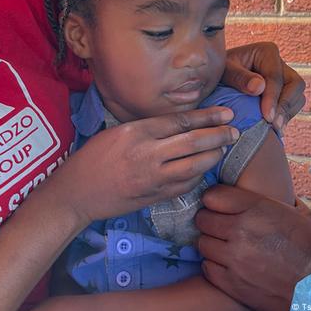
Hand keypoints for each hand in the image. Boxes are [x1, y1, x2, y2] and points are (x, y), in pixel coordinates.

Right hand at [53, 107, 238, 221]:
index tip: (225, 113)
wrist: (77, 193)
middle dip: (218, 135)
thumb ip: (146, 129)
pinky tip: (203, 169)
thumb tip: (177, 124)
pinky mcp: (154, 197)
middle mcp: (147, 153)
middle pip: (193, 142)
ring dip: (213, 157)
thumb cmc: (92, 159)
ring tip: (223, 149)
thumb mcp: (115, 133)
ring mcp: (152, 178)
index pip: (181, 121)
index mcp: (137, 132)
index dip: (207, 117)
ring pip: (194, 165)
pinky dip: (198, 175)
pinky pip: (184, 185)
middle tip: (234, 131)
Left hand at [195, 186, 310, 310]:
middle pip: (203, 219)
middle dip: (210, 220)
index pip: (214, 196)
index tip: (219, 204)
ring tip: (226, 246)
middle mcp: (242, 231)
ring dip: (212, 243)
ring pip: (203, 243)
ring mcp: (235, 258)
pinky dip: (215, 265)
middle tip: (221, 225)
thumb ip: (281, 202)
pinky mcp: (232, 283)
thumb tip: (275, 192)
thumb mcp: (304, 215)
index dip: (215, 199)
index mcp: (258, 209)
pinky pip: (208, 268)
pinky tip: (228, 264)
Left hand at [223, 42, 305, 133]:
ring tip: (275, 129)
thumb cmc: (219, 72)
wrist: (218, 78)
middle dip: (286, 106)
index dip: (273, 98)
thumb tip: (259, 87)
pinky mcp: (284, 92)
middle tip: (274, 125)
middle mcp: (280, 63)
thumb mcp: (224, 71)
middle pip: (295, 84)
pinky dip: (285, 116)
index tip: (266, 116)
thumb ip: (238, 77)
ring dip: (287, 113)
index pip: (276, 76)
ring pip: (298, 96)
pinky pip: (293, 105)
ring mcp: (284, 78)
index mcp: (267, 52)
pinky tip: (275, 129)